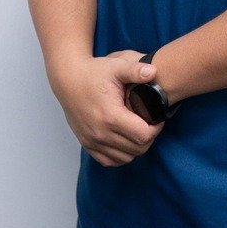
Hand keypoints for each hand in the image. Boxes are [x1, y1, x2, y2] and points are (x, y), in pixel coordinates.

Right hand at [48, 50, 161, 166]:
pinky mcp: (87, 144)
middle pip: (137, 149)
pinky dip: (121, 155)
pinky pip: (109, 161)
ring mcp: (92, 141)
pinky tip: (125, 140)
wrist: (68, 80)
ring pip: (125, 158)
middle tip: (151, 123)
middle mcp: (100, 133)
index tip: (157, 117)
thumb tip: (153, 72)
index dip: (156, 127)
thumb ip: (136, 69)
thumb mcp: (116, 66)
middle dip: (149, 137)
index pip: (143, 136)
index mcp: (110, 116)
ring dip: (137, 147)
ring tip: (139, 130)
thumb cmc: (94, 72)